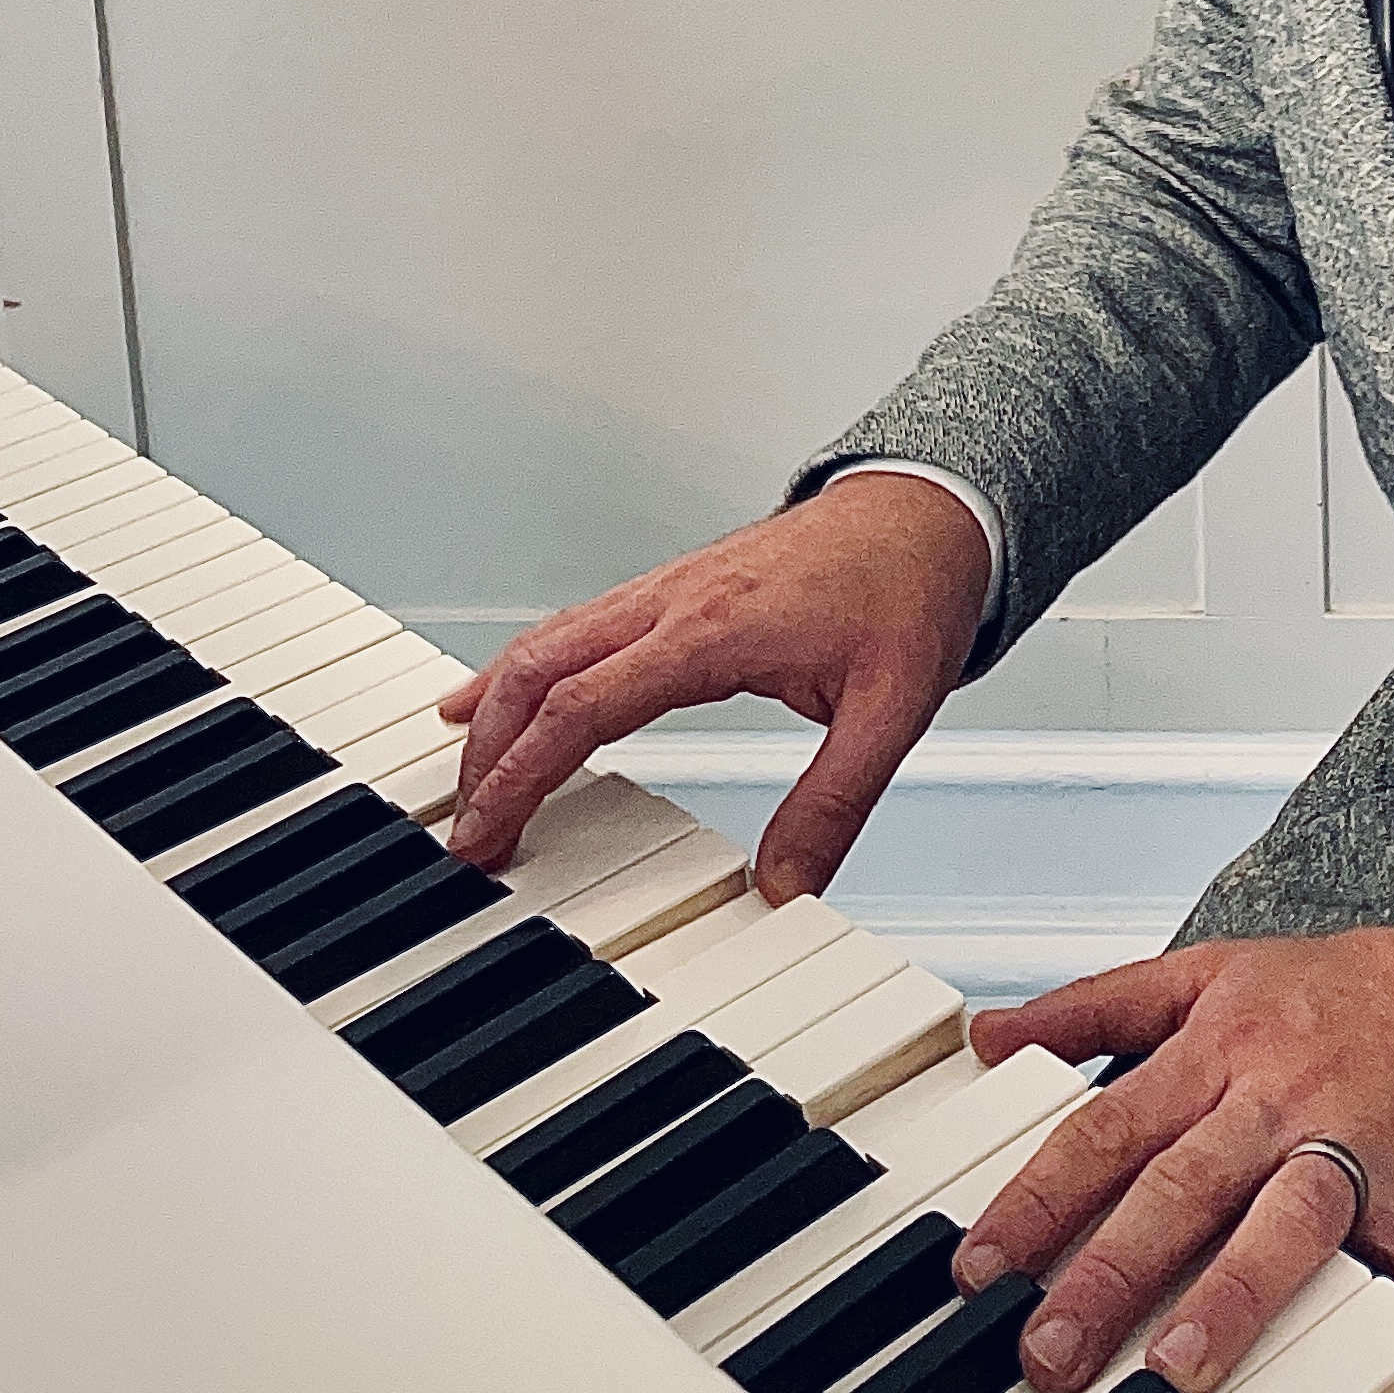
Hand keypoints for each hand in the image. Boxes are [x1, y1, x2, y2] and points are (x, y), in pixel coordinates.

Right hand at [437, 467, 990, 893]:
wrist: (930, 507)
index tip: (484, 832)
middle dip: (487, 754)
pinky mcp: (675, 587)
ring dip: (496, 711)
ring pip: (547, 643)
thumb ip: (834, 803)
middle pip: (539, 673)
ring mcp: (668, 588)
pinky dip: (523, 669)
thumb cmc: (910, 588)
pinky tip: (494, 694)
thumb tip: (786, 886)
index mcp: (713, 630)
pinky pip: (574, 627)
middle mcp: (673, 601)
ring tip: (463, 780)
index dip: (521, 774)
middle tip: (466, 831)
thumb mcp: (892, 710)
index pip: (583, 706)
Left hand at [954, 911, 1393, 1392]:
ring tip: (1181, 1368)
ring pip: (1291, 1220)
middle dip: (1111, 1270)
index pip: (1110, 1128)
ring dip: (1238, 1294)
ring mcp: (1365, 1149)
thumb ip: (1096, 1004)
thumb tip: (988, 1034)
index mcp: (1221, 1049)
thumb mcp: (1213, 971)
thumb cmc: (1347, 994)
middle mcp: (1283, 1099)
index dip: (1039, 1198)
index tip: (978, 1268)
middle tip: (1049, 1351)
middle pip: (1185, 1185)